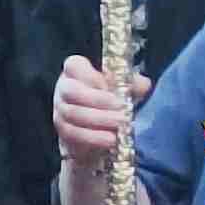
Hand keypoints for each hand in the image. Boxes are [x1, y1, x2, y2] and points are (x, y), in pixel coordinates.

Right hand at [49, 54, 147, 169]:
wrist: (98, 129)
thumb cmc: (108, 102)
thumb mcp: (121, 89)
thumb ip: (131, 84)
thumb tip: (144, 84)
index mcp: (76, 72)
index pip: (74, 65)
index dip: (91, 75)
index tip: (110, 86)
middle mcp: (64, 89)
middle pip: (72, 91)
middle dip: (98, 100)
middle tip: (122, 108)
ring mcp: (61, 110)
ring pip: (74, 113)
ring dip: (100, 119)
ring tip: (121, 124)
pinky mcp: (64, 131)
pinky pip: (74, 134)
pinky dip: (94, 138)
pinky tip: (112, 139)